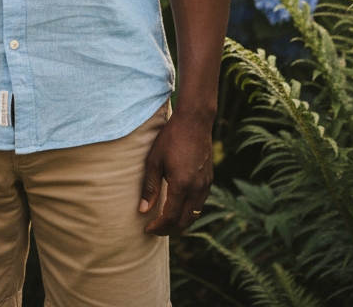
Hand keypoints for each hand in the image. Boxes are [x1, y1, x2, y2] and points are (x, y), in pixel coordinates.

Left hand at [138, 111, 213, 235]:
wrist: (194, 122)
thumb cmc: (171, 138)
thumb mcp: (154, 160)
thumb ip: (150, 186)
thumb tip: (143, 210)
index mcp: (182, 185)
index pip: (170, 217)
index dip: (158, 227)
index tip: (147, 228)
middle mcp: (197, 188)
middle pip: (184, 221)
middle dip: (169, 230)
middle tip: (155, 229)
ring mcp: (205, 185)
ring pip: (194, 215)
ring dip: (180, 223)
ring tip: (165, 222)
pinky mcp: (209, 180)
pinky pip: (200, 204)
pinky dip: (189, 212)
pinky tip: (178, 207)